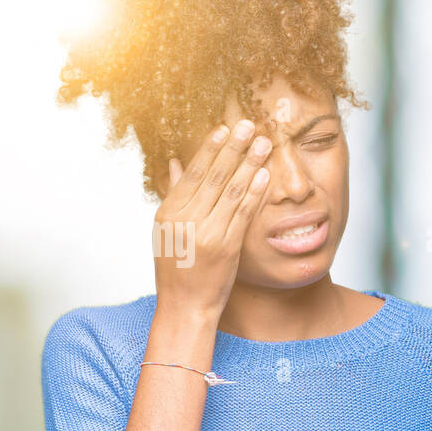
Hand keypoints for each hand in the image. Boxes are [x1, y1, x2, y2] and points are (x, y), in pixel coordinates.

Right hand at [151, 119, 271, 320]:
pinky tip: (265, 175)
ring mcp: (205, 233)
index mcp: (168, 213)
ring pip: (230, 191)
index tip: (223, 128)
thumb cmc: (177, 270)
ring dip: (249, 164)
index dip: (209, 149)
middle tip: (248, 124)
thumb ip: (173, 195)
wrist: (185, 307)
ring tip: (264, 143)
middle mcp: (185, 220)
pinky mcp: (225, 248)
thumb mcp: (166, 231)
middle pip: (212, 176)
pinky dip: (254, 193)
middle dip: (233, 148)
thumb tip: (174, 161)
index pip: (191, 173)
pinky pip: (242, 214)